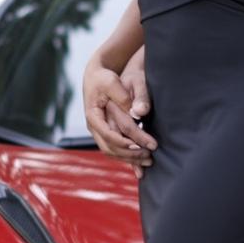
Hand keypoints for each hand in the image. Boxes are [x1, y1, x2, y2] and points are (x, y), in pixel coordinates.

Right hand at [83, 55, 155, 177]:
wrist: (96, 77)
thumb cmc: (105, 78)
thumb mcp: (113, 83)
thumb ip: (125, 98)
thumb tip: (139, 112)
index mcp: (94, 116)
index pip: (108, 134)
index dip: (125, 142)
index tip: (141, 146)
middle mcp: (94, 127)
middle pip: (110, 147)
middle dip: (130, 155)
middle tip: (149, 156)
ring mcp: (99, 131)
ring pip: (112, 152)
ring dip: (129, 159)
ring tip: (148, 161)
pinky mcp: (106, 132)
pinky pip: (115, 149)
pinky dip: (127, 158)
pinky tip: (140, 165)